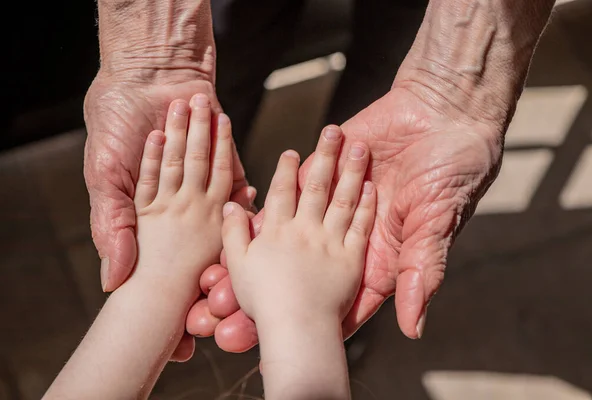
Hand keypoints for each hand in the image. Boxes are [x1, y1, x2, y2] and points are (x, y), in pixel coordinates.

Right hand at [84, 78, 252, 360]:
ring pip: (223, 223)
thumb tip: (113, 279)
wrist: (147, 70)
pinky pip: (238, 183)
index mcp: (150, 213)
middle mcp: (181, 204)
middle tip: (234, 317)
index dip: (176, 299)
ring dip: (235, 248)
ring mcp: (205, 182)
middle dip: (216, 283)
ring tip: (250, 278)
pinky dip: (249, 203)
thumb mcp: (103, 173)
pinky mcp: (226, 159)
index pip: (166, 264)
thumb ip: (113, 224)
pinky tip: (264, 219)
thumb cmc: (117, 119)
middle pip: (202, 250)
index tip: (191, 333)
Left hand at [194, 83, 501, 349]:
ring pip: (285, 241)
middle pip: (300, 281)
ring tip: (210, 281)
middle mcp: (345, 240)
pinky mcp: (317, 175)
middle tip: (217, 321)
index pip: (335, 306)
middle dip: (262, 301)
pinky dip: (259, 208)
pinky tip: (226, 226)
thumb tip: (412, 328)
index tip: (266, 345)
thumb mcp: (438, 224)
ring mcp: (328, 209)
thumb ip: (420, 272)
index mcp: (375, 261)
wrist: (441, 114)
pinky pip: (284, 196)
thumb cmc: (451, 173)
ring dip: (249, 260)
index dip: (303, 328)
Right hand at [221, 129, 375, 323]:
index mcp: (277, 231)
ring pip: (342, 199)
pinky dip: (367, 206)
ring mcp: (331, 242)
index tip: (292, 151)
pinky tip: (372, 187)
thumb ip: (233, 233)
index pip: (283, 192)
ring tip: (359, 147)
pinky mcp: (353, 258)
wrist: (298, 330)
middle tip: (332, 131)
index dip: (286, 170)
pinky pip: (361, 226)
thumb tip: (230, 206)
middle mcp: (305, 230)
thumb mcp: (238, 266)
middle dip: (324, 156)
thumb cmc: (263, 303)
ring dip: (351, 171)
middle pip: (315, 186)